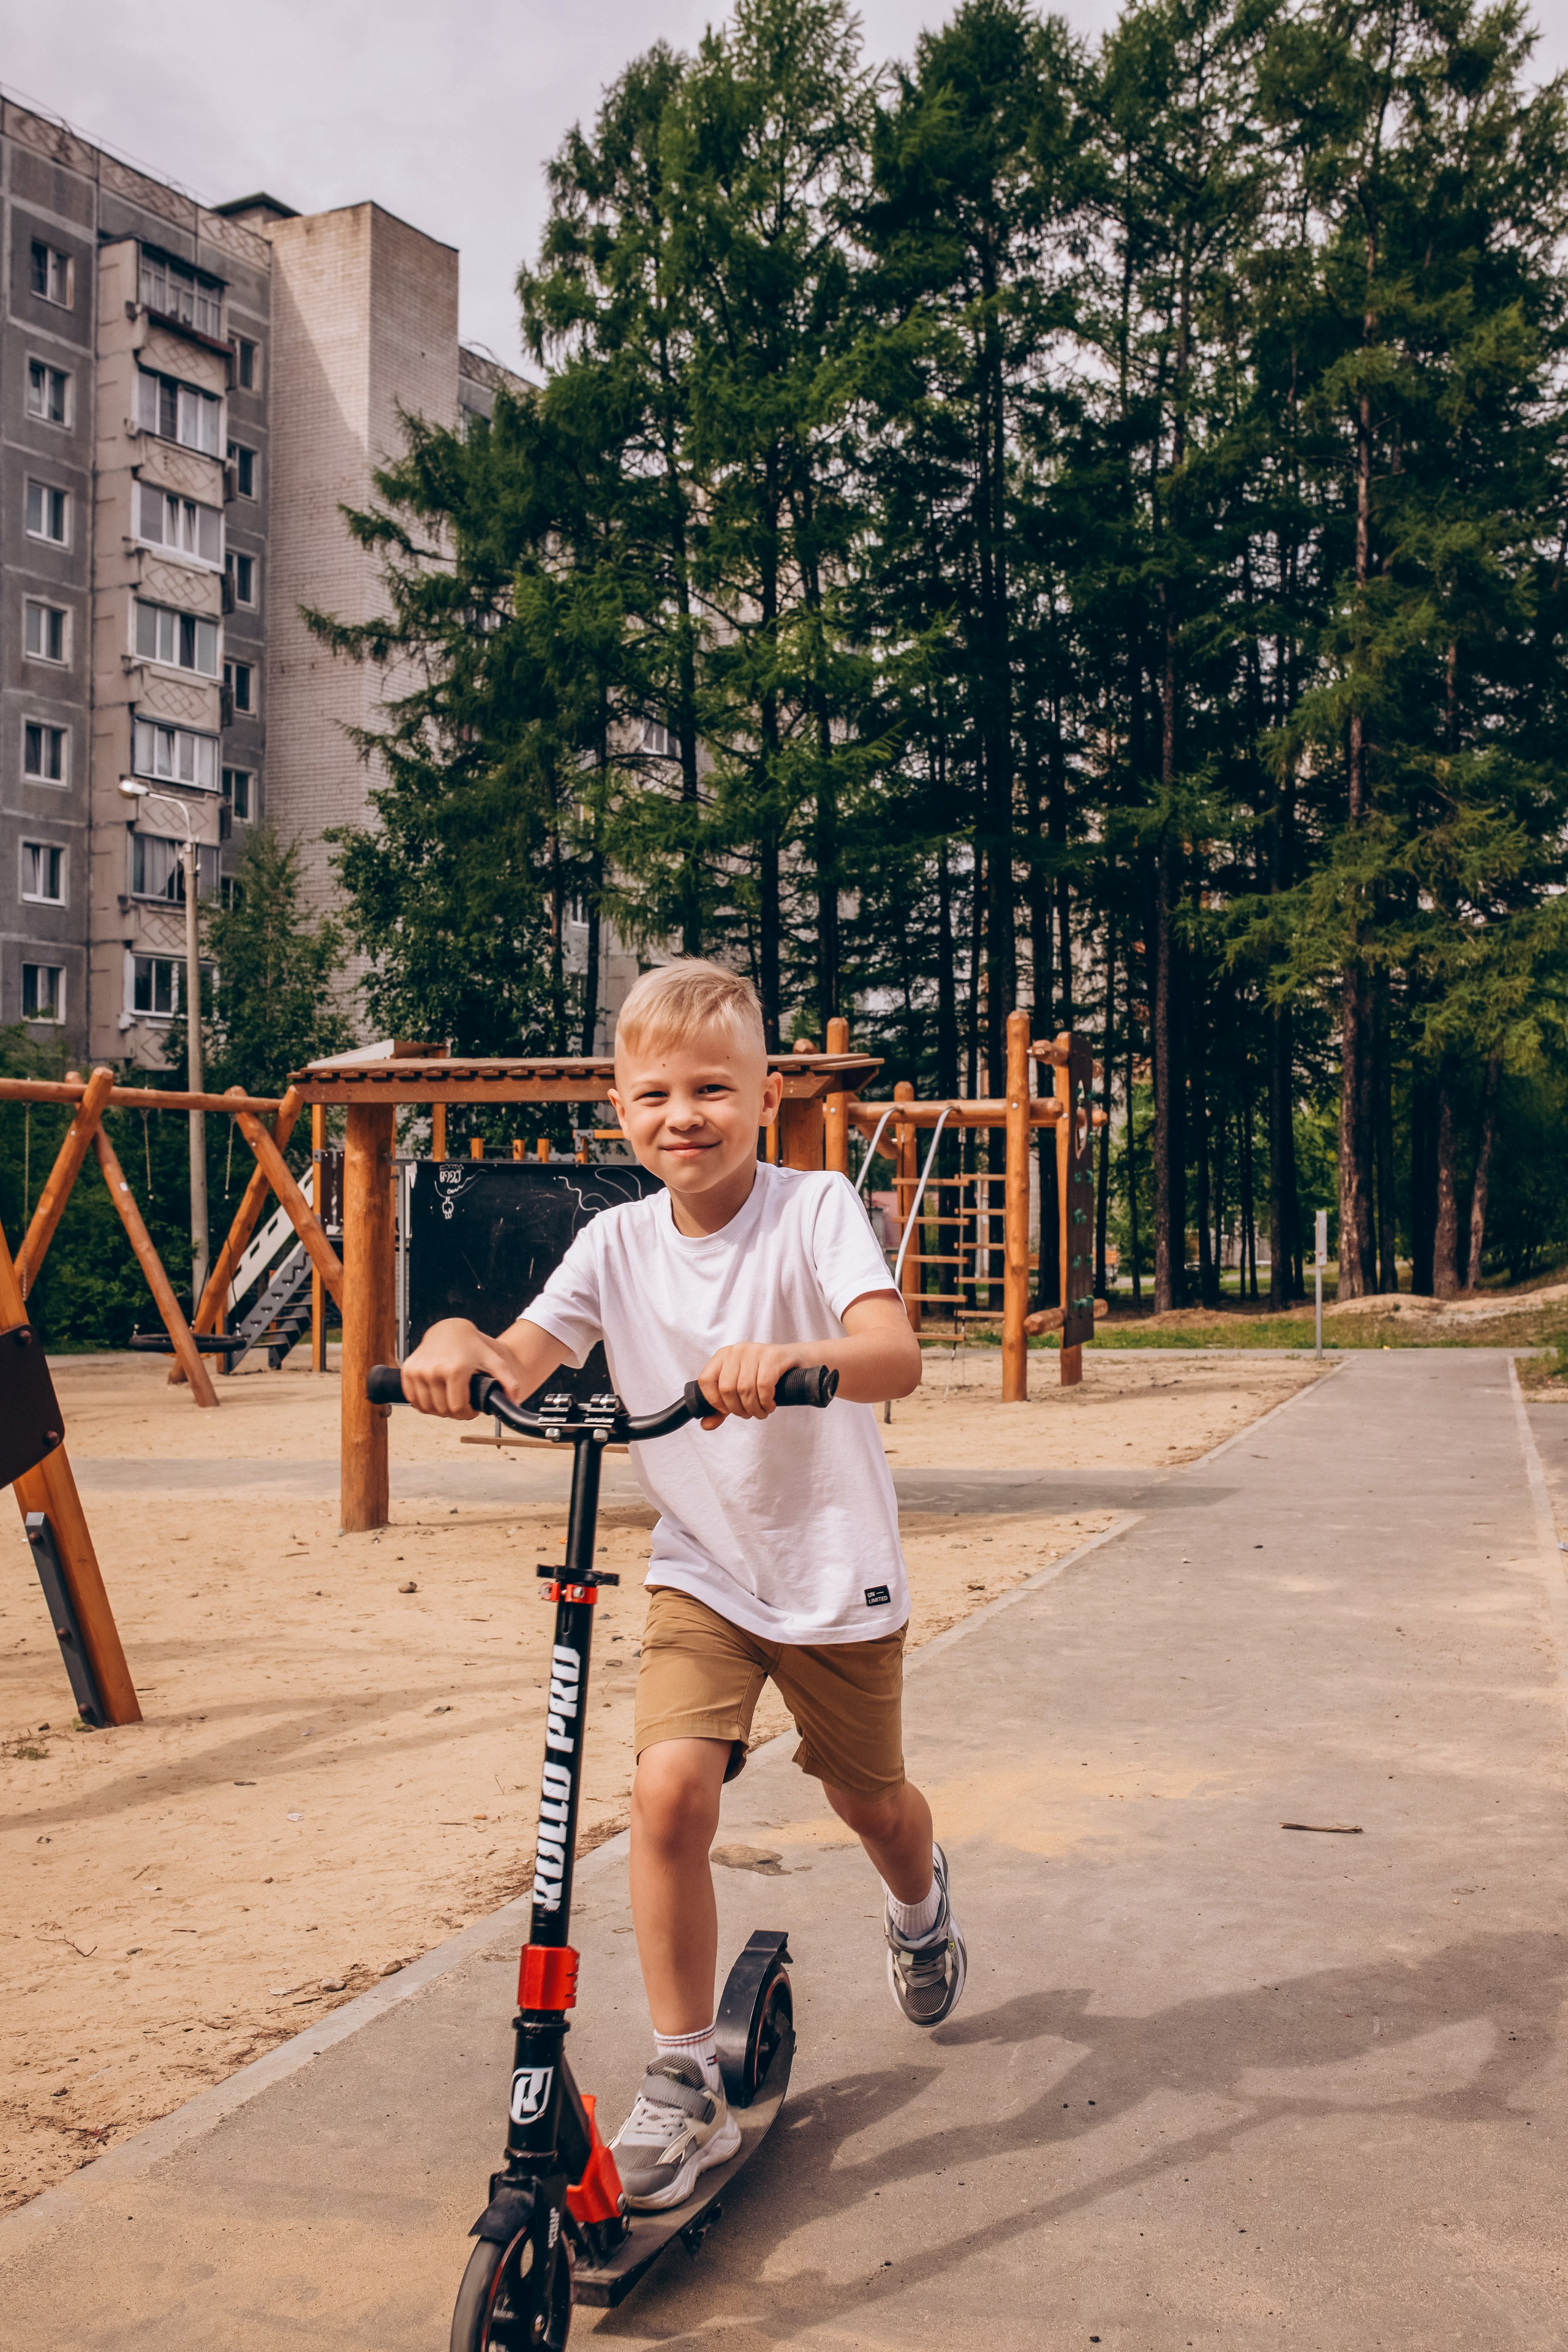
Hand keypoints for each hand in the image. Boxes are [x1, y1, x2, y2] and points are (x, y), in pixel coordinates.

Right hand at [397, 1319, 528, 1420]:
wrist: (449, 1329)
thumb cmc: (472, 1346)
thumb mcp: (494, 1361)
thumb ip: (508, 1381)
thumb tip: (513, 1402)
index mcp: (455, 1369)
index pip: (457, 1408)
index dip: (466, 1414)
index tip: (471, 1410)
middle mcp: (433, 1370)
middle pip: (442, 1410)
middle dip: (454, 1413)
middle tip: (462, 1406)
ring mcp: (418, 1370)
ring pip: (426, 1407)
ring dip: (438, 1411)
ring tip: (449, 1402)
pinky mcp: (408, 1370)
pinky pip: (412, 1400)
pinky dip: (423, 1404)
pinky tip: (435, 1399)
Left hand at [694, 1341, 807, 1426]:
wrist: (799, 1362)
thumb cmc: (767, 1376)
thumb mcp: (741, 1391)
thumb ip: (723, 1408)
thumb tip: (706, 1425)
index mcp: (723, 1356)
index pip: (706, 1381)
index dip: (715, 1402)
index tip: (728, 1410)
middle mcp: (736, 1350)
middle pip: (726, 1388)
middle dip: (738, 1409)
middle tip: (749, 1414)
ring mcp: (754, 1351)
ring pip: (745, 1389)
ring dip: (754, 1409)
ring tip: (761, 1412)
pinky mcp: (773, 1356)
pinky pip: (763, 1386)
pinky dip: (766, 1402)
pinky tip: (770, 1405)